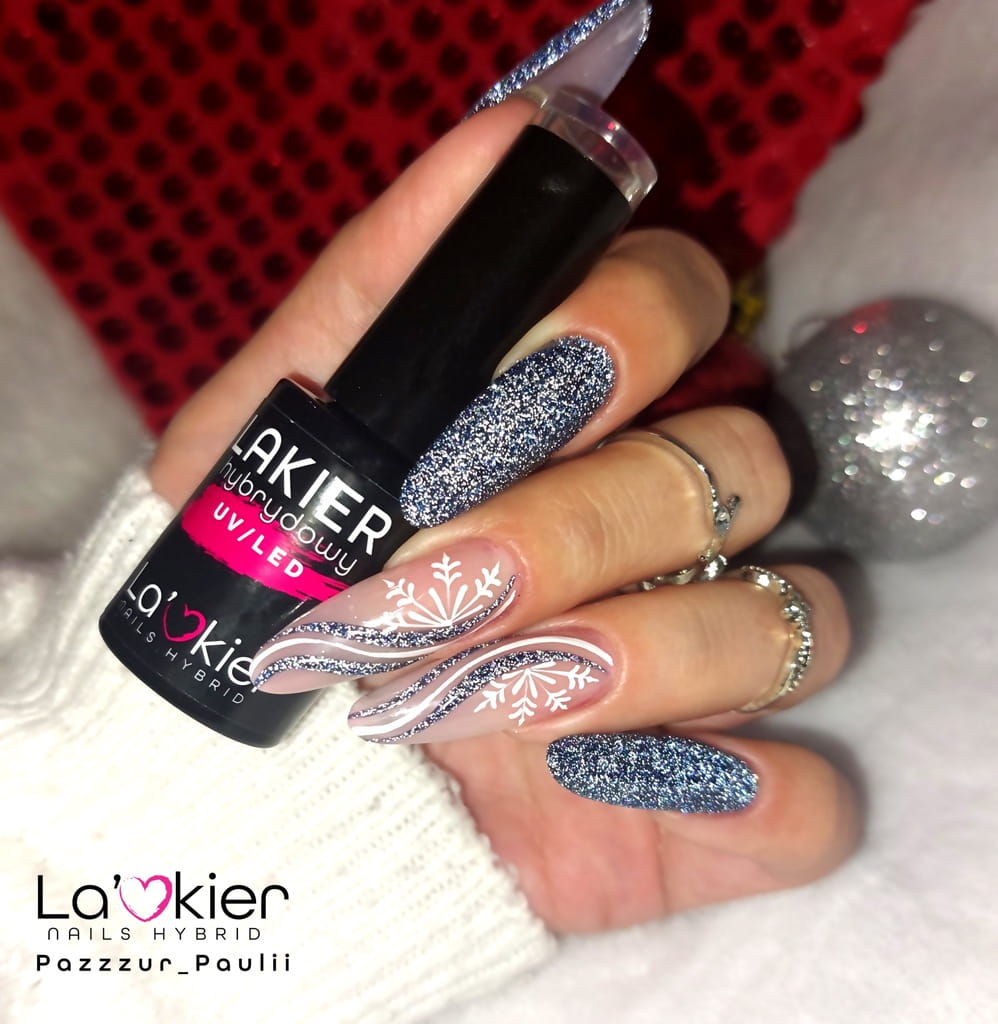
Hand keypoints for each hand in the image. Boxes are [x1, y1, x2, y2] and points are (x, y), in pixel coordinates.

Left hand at [152, 101, 856, 933]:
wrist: (261, 783)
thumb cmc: (275, 588)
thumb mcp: (273, 431)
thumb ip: (378, 285)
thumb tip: (510, 134)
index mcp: (580, 428)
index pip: (682, 307)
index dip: (623, 326)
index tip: (508, 390)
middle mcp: (663, 529)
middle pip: (741, 462)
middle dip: (585, 518)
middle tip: (438, 579)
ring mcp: (704, 669)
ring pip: (794, 618)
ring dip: (639, 653)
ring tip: (480, 694)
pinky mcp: (718, 806)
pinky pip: (813, 800)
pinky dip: (746, 797)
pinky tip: (597, 781)